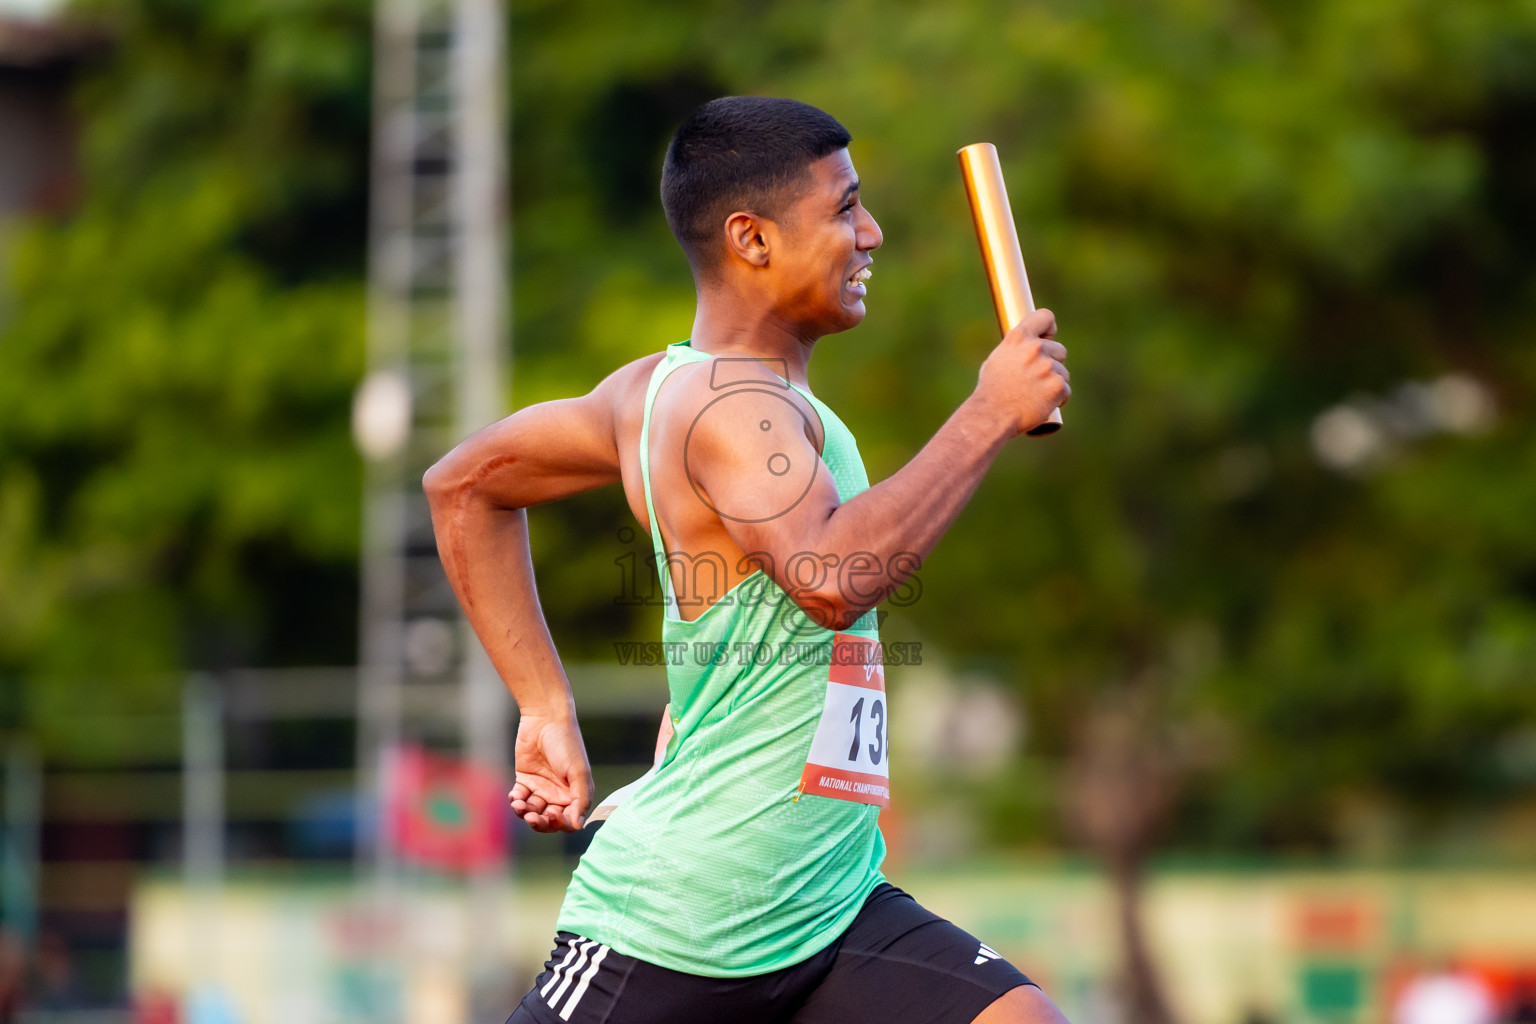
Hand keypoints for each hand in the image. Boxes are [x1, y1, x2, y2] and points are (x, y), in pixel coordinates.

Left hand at [509, 709, 592, 831]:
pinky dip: (516, 801)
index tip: (553, 815)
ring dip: (525, 813)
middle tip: (532, 817)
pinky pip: (519, 798)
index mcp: (574, 794)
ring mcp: (541, 787)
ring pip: (532, 811)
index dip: (560, 824)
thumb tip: (578, 826)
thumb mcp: (579, 772)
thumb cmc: (567, 744)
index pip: (568, 821)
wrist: (546, 719)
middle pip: (548, 821)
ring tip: (519, 805)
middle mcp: (558, 794)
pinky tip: (515, 797)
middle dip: (540, 823)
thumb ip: (581, 799)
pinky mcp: (525, 780)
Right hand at [973, 307, 1069, 436]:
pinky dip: (1058, 399)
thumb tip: (1028, 344)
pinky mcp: (1058, 386)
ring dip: (1054, 382)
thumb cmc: (991, 391)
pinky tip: (1042, 404)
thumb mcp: (998, 359)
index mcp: (1018, 338)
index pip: (1045, 316)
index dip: (1049, 328)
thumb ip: (1016, 348)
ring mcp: (1048, 367)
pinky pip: (1066, 390)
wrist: (993, 415)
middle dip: (1052, 363)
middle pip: (1059, 350)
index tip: (1047, 338)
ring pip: (1063, 372)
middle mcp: (1035, 348)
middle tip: (1036, 379)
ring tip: (1035, 395)